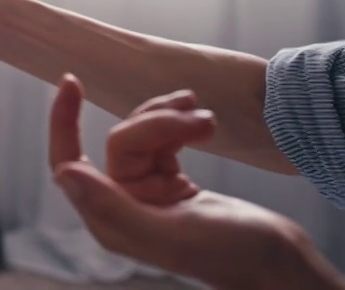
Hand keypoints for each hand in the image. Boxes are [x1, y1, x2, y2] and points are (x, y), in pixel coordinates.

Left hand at [48, 75, 344, 289]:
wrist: (281, 264)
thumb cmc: (233, 255)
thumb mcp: (168, 234)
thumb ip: (112, 206)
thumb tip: (64, 173)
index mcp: (110, 222)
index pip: (68, 163)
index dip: (63, 122)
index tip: (72, 81)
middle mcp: (122, 208)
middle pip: (121, 141)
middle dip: (157, 123)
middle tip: (205, 120)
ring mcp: (148, 195)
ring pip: (143, 134)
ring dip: (173, 120)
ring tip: (210, 122)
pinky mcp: (173, 183)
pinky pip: (162, 139)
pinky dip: (180, 125)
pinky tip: (206, 124)